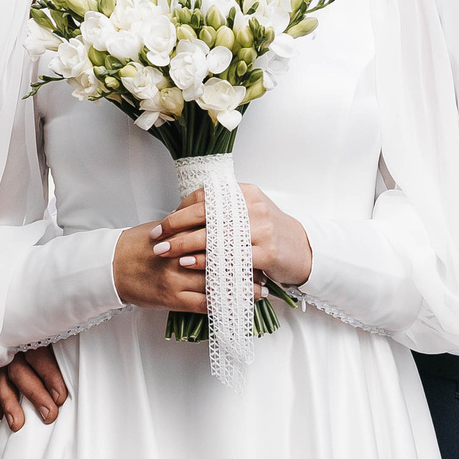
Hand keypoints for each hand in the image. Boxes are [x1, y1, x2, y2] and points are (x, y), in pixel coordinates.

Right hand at [0, 345, 70, 430]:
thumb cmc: (65, 353)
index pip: (41, 355)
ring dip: (9, 403)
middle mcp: (20, 347)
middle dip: (35, 394)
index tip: (60, 398)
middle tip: (48, 415)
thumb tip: (71, 391)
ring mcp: (7, 358)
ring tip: (17, 424)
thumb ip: (70, 365)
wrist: (51, 339)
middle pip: (20, 369)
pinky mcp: (0, 369)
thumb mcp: (68, 351)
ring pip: (3, 379)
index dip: (49, 376)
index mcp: (39, 339)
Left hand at [147, 183, 312, 287]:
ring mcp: (261, 229)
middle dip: (175, 227)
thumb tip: (180, 213)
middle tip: (156, 239)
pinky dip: (205, 261)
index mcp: (245, 193)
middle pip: (205, 214)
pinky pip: (229, 257)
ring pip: (215, 236)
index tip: (163, 224)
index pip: (205, 197)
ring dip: (185, 245)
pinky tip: (189, 264)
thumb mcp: (247, 212)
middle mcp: (253, 207)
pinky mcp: (267, 252)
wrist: (302, 250)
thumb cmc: (267, 233)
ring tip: (165, 252)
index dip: (180, 210)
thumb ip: (220, 210)